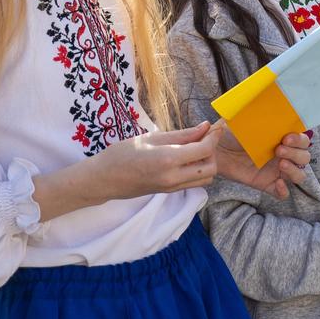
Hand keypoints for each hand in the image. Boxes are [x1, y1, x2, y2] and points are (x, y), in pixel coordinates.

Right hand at [87, 122, 219, 200]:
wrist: (104, 178)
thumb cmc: (122, 153)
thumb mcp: (152, 137)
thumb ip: (182, 134)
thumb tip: (205, 127)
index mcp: (168, 159)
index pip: (205, 150)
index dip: (214, 137)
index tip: (215, 126)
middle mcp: (174, 177)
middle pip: (211, 168)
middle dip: (212, 152)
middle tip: (203, 138)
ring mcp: (172, 187)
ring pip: (205, 178)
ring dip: (206, 163)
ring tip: (194, 149)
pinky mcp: (169, 192)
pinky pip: (193, 182)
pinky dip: (197, 171)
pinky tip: (186, 158)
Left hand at [214, 122, 309, 198]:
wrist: (213, 149)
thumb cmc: (228, 132)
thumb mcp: (243, 119)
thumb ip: (256, 114)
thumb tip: (264, 103)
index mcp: (281, 138)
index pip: (303, 140)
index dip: (300, 139)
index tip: (286, 137)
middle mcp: (283, 154)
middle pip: (304, 157)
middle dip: (296, 153)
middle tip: (279, 150)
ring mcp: (276, 171)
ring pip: (299, 175)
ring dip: (295, 170)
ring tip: (281, 164)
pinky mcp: (266, 184)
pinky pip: (282, 193)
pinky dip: (284, 191)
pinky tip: (278, 184)